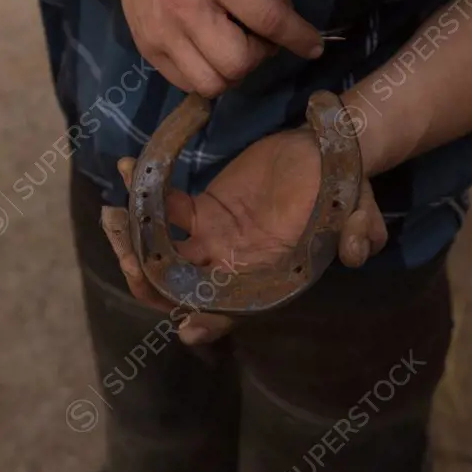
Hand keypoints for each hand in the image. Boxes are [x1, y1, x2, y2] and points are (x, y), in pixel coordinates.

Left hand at [100, 126, 386, 344]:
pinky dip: (144, 198)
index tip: (185, 321)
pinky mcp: (204, 214)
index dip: (210, 319)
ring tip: (112, 213)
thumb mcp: (359, 207)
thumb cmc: (345, 184)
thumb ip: (358, 231)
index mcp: (268, 277)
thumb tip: (355, 255)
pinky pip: (165, 214)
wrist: (330, 150)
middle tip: (125, 248)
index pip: (234, 309)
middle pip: (179, 289)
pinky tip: (129, 168)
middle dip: (147, 276)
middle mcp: (234, 268)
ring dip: (131, 241)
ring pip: (162, 256)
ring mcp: (214, 243)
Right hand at [101, 0, 324, 97]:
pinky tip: (210, 54)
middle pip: (238, 62)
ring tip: (233, 48)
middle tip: (256, 39)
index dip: (297, 37)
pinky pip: (191, 86)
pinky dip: (210, 77)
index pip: (265, 17)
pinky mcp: (149, 52)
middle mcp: (185, 7)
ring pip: (214, 83)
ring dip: (234, 72)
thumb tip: (288, 23)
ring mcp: (163, 34)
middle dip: (258, 56)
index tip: (314, 47)